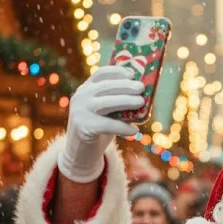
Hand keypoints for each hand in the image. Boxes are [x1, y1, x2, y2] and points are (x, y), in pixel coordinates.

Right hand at [57, 66, 144, 183]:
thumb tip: (142, 94)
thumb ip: (117, 100)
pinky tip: (135, 131)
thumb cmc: (99, 128)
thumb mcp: (106, 110)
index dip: (117, 71)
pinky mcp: (84, 127)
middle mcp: (81, 97)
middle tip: (141, 88)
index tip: (133, 74)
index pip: (101, 74)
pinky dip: (123, 127)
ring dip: (126, 101)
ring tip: (142, 102)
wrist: (80, 152)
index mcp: (86, 89)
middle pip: (106, 87)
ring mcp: (81, 112)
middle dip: (126, 86)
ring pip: (107, 103)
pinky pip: (108, 125)